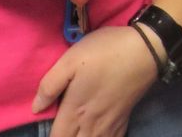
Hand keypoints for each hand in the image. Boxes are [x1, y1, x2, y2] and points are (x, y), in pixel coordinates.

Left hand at [32, 24, 157, 136]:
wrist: (145, 51)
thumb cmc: (104, 52)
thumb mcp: (71, 60)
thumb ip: (50, 85)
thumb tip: (36, 107)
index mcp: (75, 111)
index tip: (50, 130)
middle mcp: (91, 124)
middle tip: (61, 130)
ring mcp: (110, 125)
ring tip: (76, 132)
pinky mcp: (124, 120)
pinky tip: (97, 134)